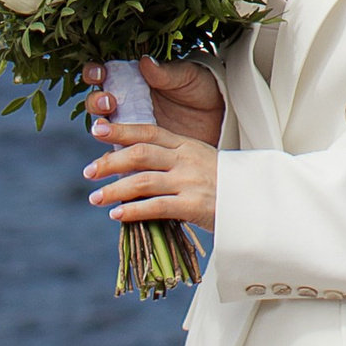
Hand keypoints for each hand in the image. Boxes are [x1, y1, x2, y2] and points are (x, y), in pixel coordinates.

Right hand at [81, 54, 223, 149]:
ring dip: (99, 128)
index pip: (103, 73)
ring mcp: (130, 127)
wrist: (219, 120)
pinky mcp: (139, 149)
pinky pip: (119, 153)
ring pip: (103, 128)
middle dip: (96, 101)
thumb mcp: (186, 77)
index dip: (94, 72)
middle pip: (96, 101)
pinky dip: (113, 155)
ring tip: (105, 130)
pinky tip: (115, 155)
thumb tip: (145, 62)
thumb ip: (165, 73)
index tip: (100, 74)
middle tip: (109, 103)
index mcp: (133, 79)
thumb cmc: (201, 89)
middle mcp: (126, 102)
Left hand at [84, 118, 218, 233]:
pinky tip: (117, 215)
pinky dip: (133, 211)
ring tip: (95, 197)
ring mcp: (190, 182)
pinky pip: (156, 206)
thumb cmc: (226, 185)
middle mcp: (186, 159)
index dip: (121, 130)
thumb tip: (134, 168)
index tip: (97, 129)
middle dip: (110, 161)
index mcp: (187, 145)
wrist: (257, 203)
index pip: (148, 131)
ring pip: (142, 181)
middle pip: (140, 154)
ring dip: (114, 189)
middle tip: (89, 171)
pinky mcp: (193, 205)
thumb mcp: (201, 162)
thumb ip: (173, 161)